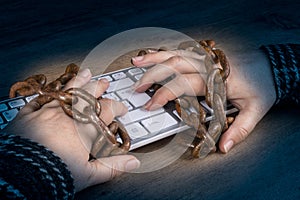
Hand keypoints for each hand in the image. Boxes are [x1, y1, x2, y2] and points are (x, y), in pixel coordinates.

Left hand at [4, 69, 139, 191]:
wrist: (21, 174)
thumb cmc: (54, 175)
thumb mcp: (89, 175)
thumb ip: (113, 166)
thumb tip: (133, 162)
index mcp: (85, 129)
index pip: (107, 111)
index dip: (117, 107)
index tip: (122, 109)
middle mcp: (68, 116)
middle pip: (88, 95)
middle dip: (98, 88)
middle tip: (104, 83)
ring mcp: (47, 112)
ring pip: (67, 92)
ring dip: (78, 82)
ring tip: (85, 74)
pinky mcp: (27, 115)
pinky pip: (41, 98)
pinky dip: (49, 93)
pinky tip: (53, 89)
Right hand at [131, 46, 275, 152]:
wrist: (271, 66)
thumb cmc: (262, 86)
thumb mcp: (255, 110)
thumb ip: (239, 129)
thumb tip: (223, 146)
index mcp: (216, 79)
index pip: (183, 84)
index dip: (163, 94)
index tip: (150, 104)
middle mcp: (208, 65)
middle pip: (174, 65)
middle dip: (152, 75)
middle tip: (137, 88)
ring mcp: (206, 57)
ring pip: (175, 53)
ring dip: (154, 58)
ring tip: (138, 62)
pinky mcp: (205, 55)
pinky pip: (182, 51)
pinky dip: (166, 52)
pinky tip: (154, 55)